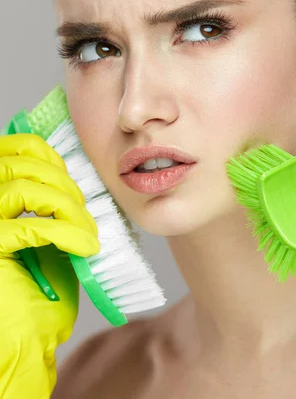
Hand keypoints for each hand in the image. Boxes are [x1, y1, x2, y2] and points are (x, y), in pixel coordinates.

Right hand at [0, 133, 99, 397]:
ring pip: (25, 189)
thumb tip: (73, 175)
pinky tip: (84, 246)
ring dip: (68, 207)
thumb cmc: (37, 292)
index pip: (9, 150)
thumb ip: (50, 203)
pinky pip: (32, 227)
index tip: (69, 175)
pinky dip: (67, 232)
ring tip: (87, 231)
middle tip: (84, 212)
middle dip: (63, 184)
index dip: (44, 154)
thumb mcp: (47, 234)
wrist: (25, 342)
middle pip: (19, 166)